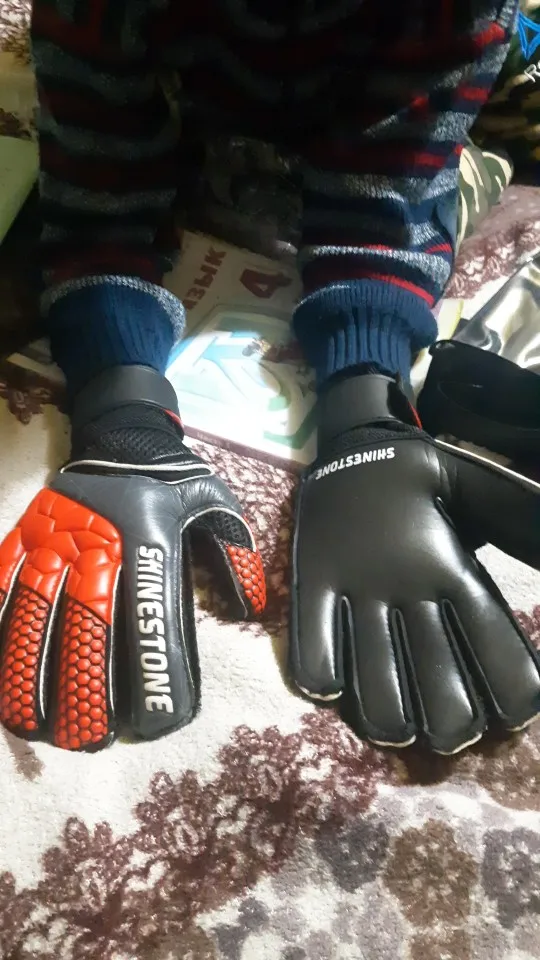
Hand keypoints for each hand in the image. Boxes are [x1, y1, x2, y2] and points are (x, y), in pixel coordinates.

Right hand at [0, 367, 264, 750]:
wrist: (121, 429)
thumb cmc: (172, 477)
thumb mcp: (216, 504)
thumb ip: (236, 555)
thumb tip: (251, 608)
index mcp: (148, 541)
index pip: (147, 620)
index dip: (146, 674)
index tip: (148, 721)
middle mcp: (98, 545)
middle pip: (85, 629)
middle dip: (84, 690)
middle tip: (88, 739)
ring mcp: (53, 540)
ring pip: (34, 616)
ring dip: (32, 676)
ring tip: (37, 726)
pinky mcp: (24, 536)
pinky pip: (3, 587)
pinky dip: (0, 634)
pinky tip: (2, 678)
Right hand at [290, 373, 539, 754]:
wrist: (352, 439)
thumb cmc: (422, 476)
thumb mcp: (482, 489)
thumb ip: (524, 524)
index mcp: (452, 564)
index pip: (494, 644)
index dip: (513, 693)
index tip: (516, 713)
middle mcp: (406, 583)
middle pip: (439, 685)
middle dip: (455, 725)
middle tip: (458, 730)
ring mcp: (353, 586)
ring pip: (376, 685)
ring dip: (394, 722)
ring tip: (405, 731)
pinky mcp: (311, 581)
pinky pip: (313, 648)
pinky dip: (325, 681)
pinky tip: (338, 688)